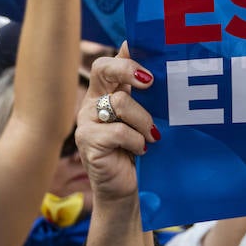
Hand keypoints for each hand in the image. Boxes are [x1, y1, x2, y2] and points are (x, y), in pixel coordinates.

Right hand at [75, 44, 158, 202]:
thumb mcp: (146, 120)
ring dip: (144, 120)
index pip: (110, 62)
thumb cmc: (139, 152)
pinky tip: (141, 150)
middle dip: (127, 69)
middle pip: (102, 68)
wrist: (125, 190)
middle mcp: (93, 102)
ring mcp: (86, 121)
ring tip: (152, 136)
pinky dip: (136, 141)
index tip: (149, 62)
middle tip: (150, 82)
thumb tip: (159, 69)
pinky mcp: (88, 141)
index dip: (126, 55)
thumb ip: (147, 97)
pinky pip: (119, 131)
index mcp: (106, 93)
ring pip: (120, 102)